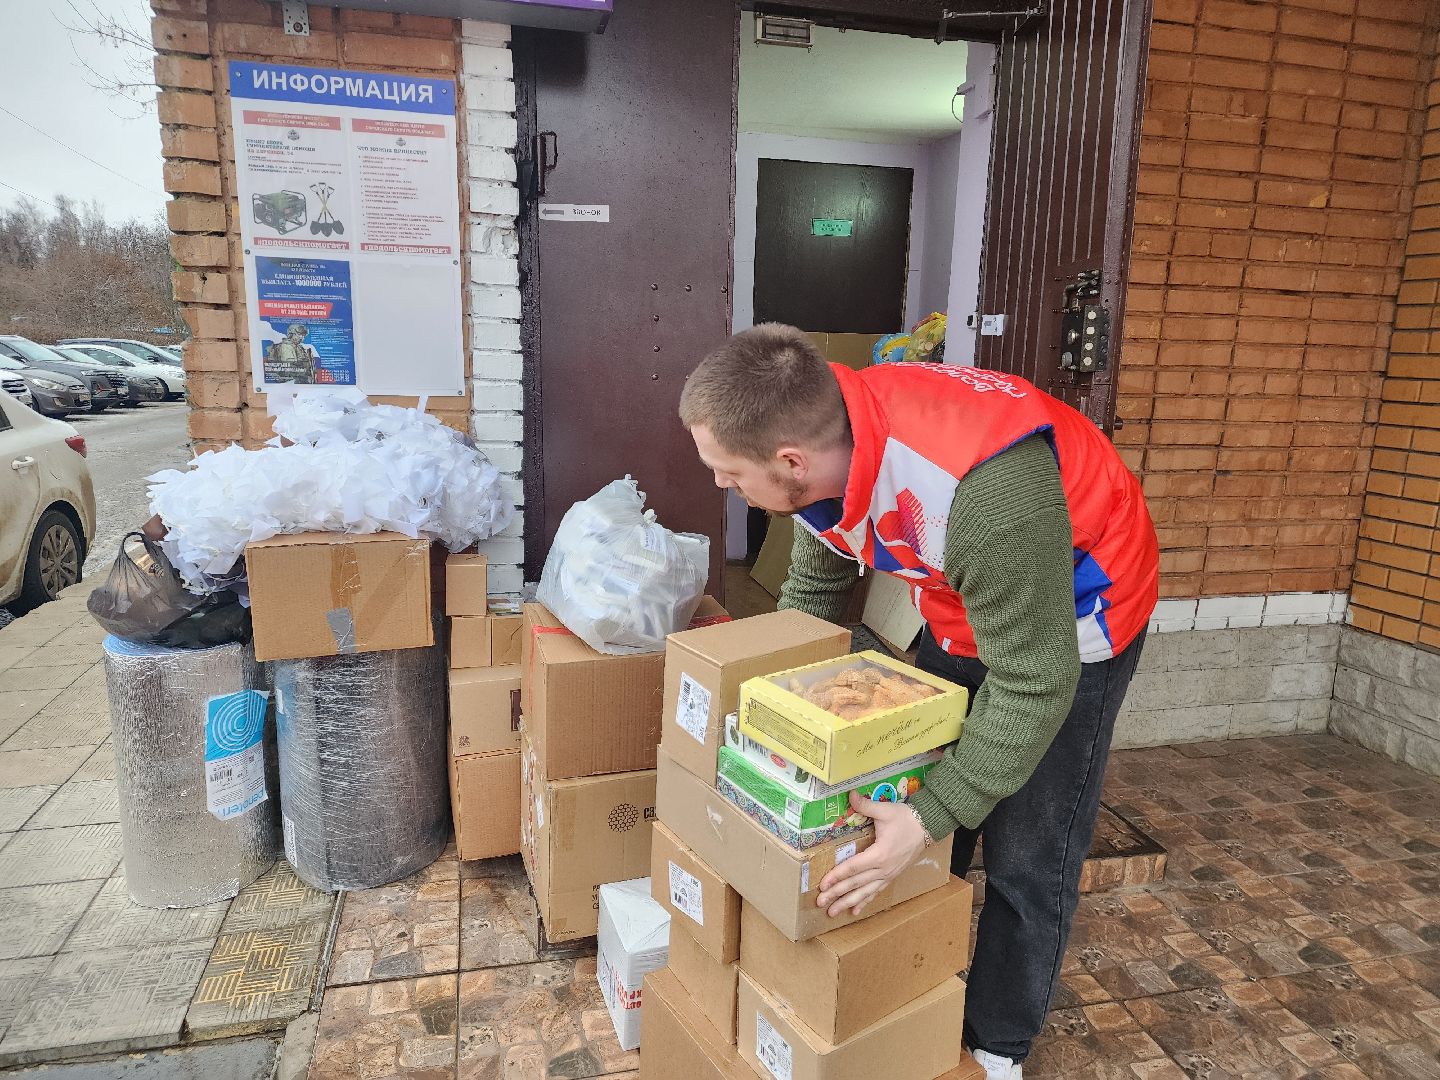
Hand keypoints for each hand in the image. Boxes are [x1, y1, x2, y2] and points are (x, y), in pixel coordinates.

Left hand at [816, 791, 928, 917]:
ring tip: (833, 913)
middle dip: (837, 894)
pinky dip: (864, 902)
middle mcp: (883, 869)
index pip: (853, 868)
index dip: (836, 877)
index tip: (822, 885)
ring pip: (865, 893)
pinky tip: (854, 912)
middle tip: (821, 903)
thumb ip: (866, 805)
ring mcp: (888, 875)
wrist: (927, 827)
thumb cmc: (905, 819)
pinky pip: (876, 892)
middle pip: (856, 884)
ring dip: (848, 903)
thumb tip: (850, 794)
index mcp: (879, 854)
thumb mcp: (885, 810)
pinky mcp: (892, 876)